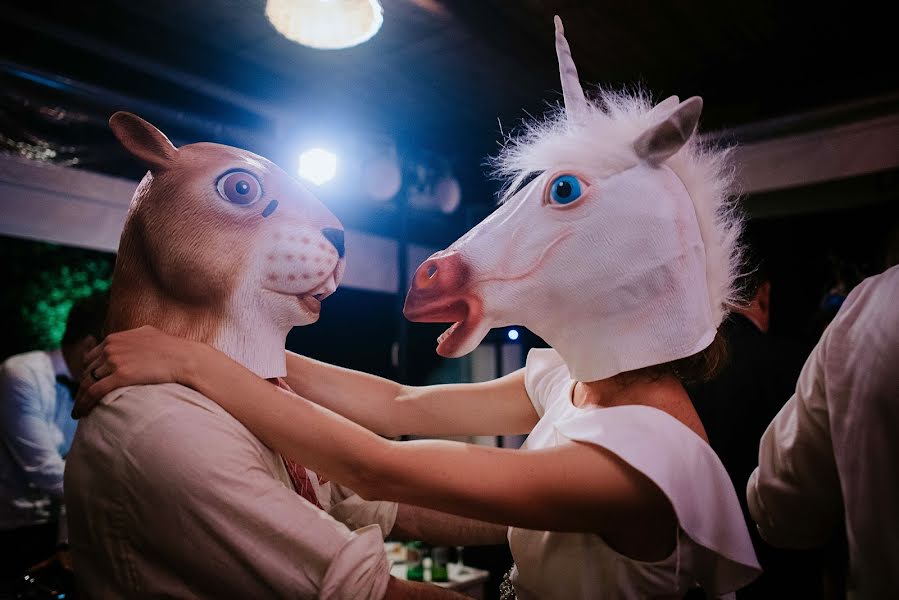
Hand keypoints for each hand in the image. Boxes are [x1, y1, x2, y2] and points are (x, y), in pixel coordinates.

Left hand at [73, 325, 198, 417]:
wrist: (184, 357)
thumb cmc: (172, 348)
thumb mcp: (147, 334)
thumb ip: (132, 338)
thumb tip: (131, 341)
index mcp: (114, 338)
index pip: (91, 357)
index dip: (89, 372)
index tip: (89, 385)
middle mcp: (110, 347)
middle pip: (88, 371)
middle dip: (84, 386)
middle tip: (82, 401)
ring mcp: (114, 361)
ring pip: (88, 382)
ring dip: (80, 397)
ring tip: (78, 411)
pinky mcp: (120, 375)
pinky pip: (94, 391)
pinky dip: (84, 403)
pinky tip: (80, 413)